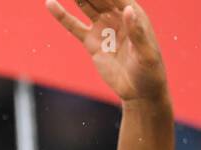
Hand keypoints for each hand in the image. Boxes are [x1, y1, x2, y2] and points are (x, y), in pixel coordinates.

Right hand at [46, 0, 166, 102]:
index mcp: (134, 14)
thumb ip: (137, 31)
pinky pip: (74, 26)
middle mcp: (118, 16)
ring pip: (87, 6)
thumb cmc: (149, 70)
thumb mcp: (147, 52)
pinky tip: (50, 4)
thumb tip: (127, 9)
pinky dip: (62, 16)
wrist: (139, 90)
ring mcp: (103, 28)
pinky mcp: (91, 42)